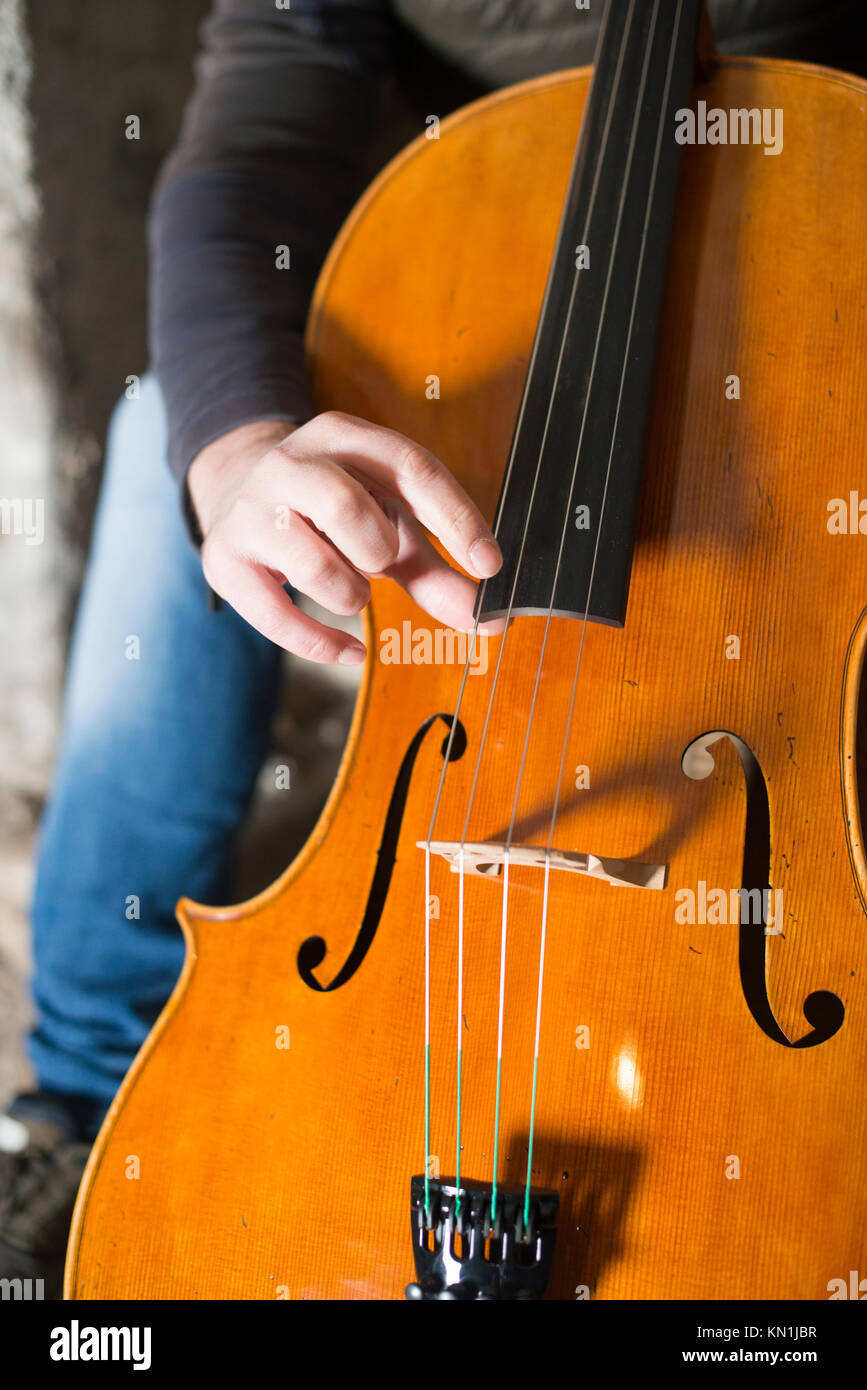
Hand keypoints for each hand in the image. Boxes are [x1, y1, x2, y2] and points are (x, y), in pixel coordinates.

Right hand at [187, 411, 502, 664]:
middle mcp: (290, 463)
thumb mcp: (389, 526)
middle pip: (345, 506)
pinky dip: (323, 645)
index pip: (409, 467)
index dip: (455, 517)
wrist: (238, 492)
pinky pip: (276, 617)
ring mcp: (251, 511)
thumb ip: (438, 571)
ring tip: (349, 588)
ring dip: (349, 594)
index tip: (490, 564)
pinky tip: (349, 652)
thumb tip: (490, 623)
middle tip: (379, 563)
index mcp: (342, 437)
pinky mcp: (224, 559)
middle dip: (378, 551)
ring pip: (312, 565)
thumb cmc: (333, 514)